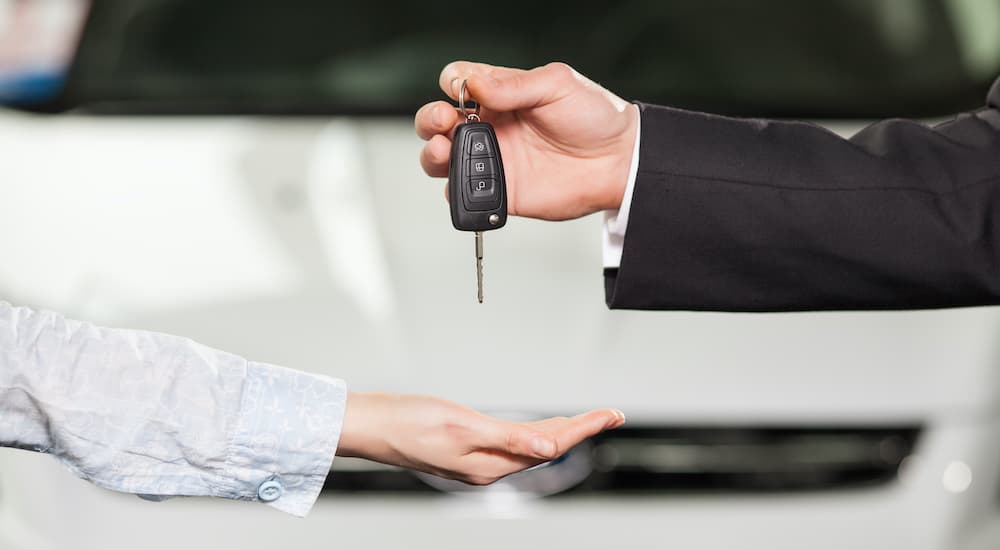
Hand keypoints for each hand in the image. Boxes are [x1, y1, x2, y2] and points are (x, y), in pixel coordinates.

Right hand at [337, 392, 625, 484]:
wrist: (370, 425)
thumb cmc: (408, 422)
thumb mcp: (462, 426)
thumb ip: (509, 439)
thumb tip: (549, 451)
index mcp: (490, 464)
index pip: (552, 444)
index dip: (585, 427)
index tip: (612, 414)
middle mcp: (488, 466)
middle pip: (547, 447)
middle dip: (581, 429)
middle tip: (611, 414)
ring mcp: (477, 460)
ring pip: (532, 446)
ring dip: (561, 432)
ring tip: (588, 420)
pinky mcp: (466, 449)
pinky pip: (513, 443)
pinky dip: (535, 433)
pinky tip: (540, 430)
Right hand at [415, 61, 638, 219]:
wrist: (618, 162)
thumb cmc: (595, 117)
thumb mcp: (557, 84)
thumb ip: (513, 84)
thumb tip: (474, 85)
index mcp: (501, 94)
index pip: (457, 82)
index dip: (452, 84)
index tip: (462, 90)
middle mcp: (492, 126)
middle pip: (438, 121)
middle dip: (430, 119)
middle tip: (444, 120)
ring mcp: (494, 159)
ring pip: (443, 159)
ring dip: (434, 154)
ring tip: (445, 150)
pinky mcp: (502, 192)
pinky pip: (466, 195)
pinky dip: (457, 192)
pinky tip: (467, 183)